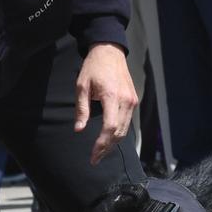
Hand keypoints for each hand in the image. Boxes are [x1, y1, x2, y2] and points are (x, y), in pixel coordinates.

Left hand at [74, 42, 138, 163]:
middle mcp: (126, 100)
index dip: (102, 144)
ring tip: (100, 153)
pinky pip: (127, 122)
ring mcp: (132, 101)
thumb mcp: (82, 86)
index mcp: (112, 96)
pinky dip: (118, 133)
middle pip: (119, 132)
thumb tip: (78, 129)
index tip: (93, 155)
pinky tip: (108, 139)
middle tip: (94, 159)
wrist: (110, 52)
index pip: (110, 127)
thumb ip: (81, 109)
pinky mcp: (133, 100)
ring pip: (125, 130)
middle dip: (106, 148)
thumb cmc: (93, 68)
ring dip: (113, 143)